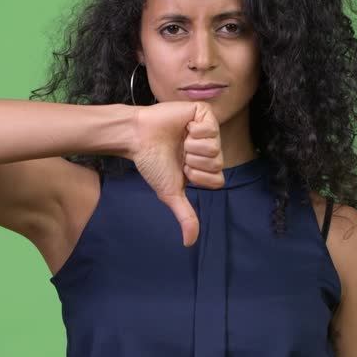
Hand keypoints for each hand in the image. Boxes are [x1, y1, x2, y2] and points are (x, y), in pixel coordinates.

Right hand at [128, 101, 225, 245]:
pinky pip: (211, 128)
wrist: (138, 137)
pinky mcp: (203, 113)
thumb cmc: (153, 163)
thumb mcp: (171, 193)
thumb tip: (189, 243)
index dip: (199, 177)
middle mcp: (209, 149)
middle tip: (179, 154)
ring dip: (192, 147)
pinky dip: (194, 130)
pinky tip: (183, 127)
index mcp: (205, 166)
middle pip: (218, 164)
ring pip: (215, 147)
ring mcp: (208, 130)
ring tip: (180, 140)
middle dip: (194, 162)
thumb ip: (185, 216)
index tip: (182, 170)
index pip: (218, 180)